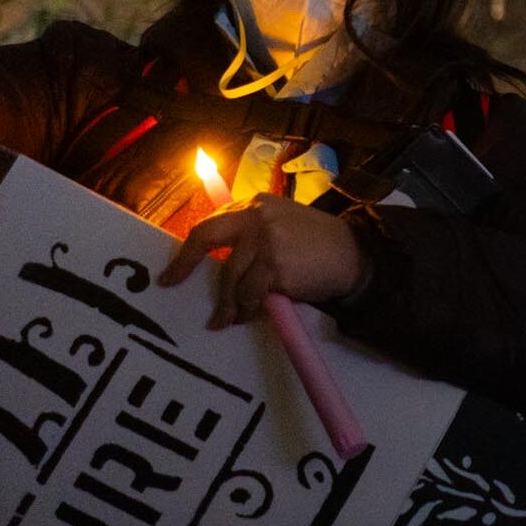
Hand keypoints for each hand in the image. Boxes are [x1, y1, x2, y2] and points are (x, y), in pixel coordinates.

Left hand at [162, 195, 368, 327]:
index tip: (172, 272)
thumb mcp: (283, 224)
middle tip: (172, 283)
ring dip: (229, 303)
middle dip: (184, 263)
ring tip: (228, 320)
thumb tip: (217, 262)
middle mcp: (257, 217)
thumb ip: (252, 233)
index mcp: (256, 205)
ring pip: (231, 277)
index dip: (187, 250)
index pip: (211, 224)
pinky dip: (249, 308)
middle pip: (207, 238)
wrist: (353, 254)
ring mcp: (266, 241)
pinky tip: (252, 314)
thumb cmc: (317, 243)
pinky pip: (251, 294)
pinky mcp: (276, 266)